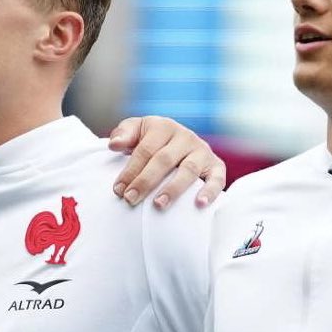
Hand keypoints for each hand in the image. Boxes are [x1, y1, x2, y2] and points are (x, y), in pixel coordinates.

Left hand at [109, 116, 225, 209]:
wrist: (179, 144)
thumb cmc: (152, 142)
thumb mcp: (136, 132)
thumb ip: (123, 134)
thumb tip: (114, 144)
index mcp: (163, 127)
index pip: (145, 149)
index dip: (131, 170)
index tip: (118, 190)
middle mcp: (185, 137)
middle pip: (164, 160)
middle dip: (146, 181)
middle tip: (131, 199)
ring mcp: (202, 151)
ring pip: (188, 170)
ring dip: (173, 189)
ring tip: (158, 205)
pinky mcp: (216, 166)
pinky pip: (217, 178)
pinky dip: (210, 191)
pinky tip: (199, 204)